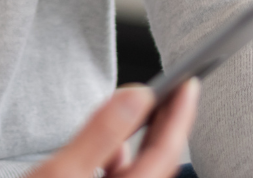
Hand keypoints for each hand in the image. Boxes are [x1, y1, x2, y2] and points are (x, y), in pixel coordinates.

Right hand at [26, 80, 198, 177]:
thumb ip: (102, 132)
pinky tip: (114, 147)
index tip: (189, 84)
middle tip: (178, 89)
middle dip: (169, 126)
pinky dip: (123, 159)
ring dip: (146, 141)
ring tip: (147, 110)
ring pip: (143, 174)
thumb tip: (137, 96)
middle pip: (159, 166)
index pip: (165, 154)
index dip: (179, 116)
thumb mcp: (64, 171)